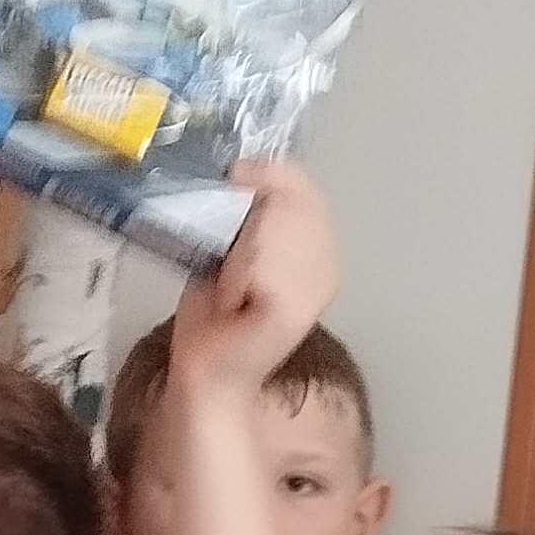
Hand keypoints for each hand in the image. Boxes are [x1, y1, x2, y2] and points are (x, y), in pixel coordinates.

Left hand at [171, 160, 342, 399]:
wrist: (206, 367)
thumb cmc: (216, 310)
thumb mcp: (232, 242)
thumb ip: (249, 207)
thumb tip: (246, 168)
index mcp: (318, 241)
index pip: (301, 183)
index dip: (265, 178)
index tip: (234, 185)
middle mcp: (328, 260)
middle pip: (288, 201)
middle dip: (246, 225)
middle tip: (229, 266)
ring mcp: (317, 285)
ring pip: (273, 229)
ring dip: (237, 256)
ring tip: (231, 287)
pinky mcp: (297, 308)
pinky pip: (262, 265)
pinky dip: (235, 278)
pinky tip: (234, 301)